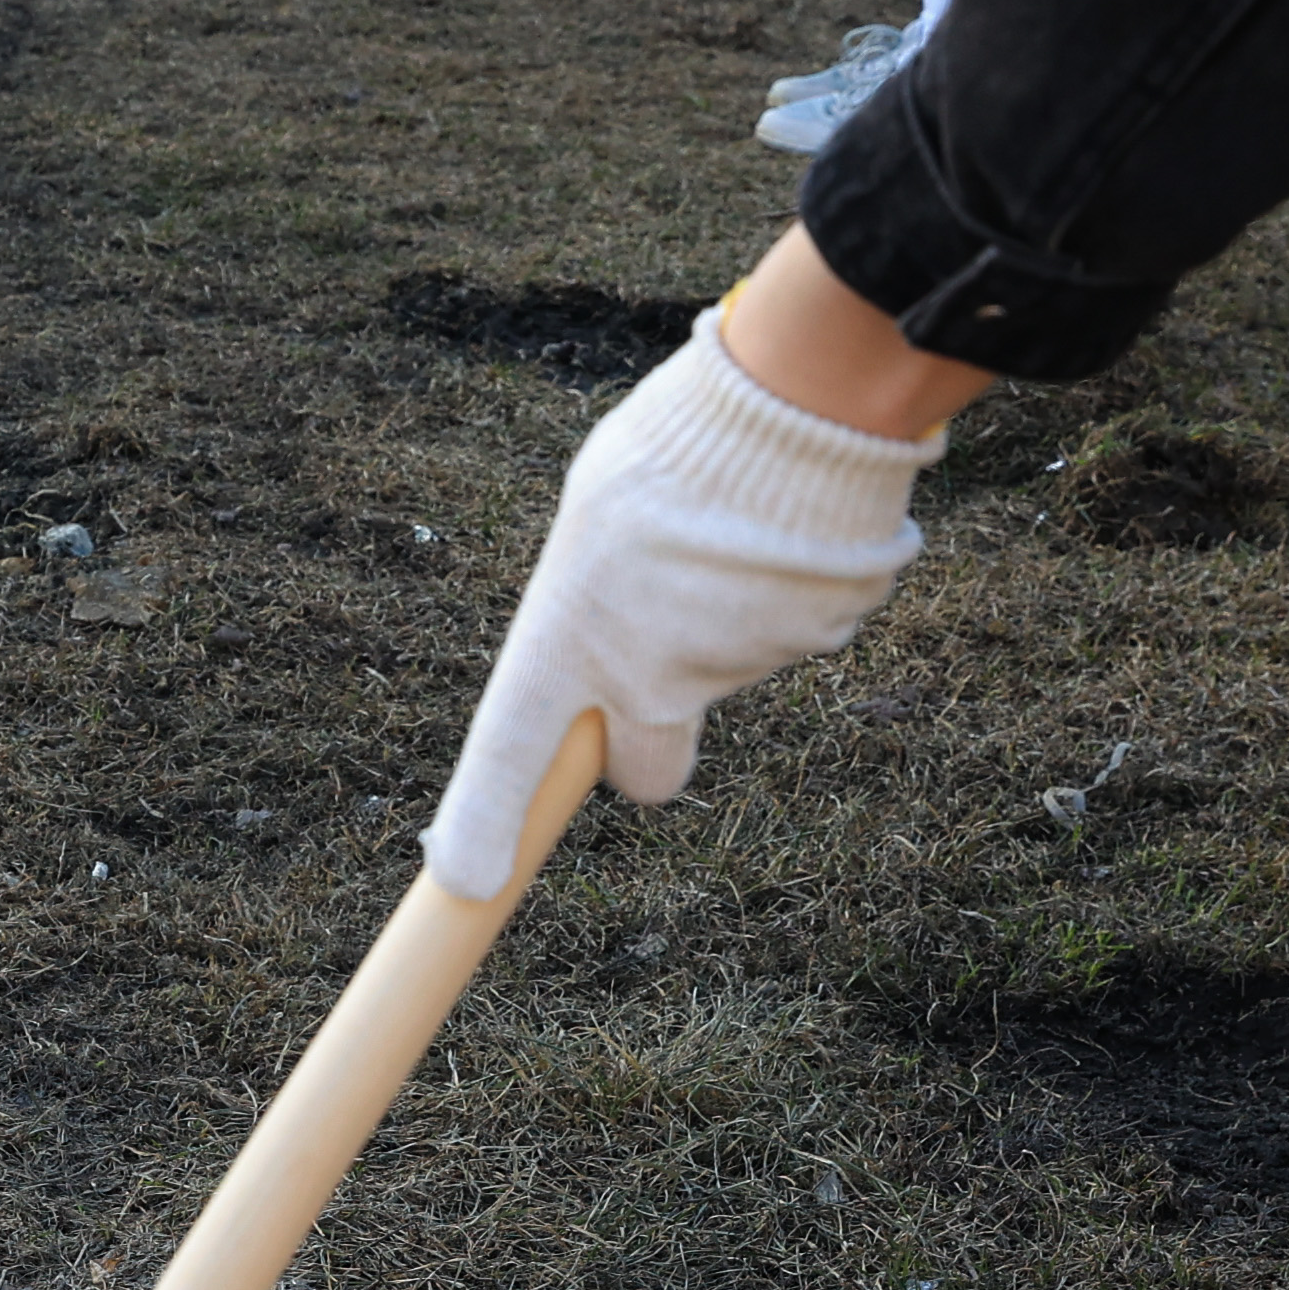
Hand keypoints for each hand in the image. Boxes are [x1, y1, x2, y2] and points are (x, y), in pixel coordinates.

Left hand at [421, 311, 943, 900]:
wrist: (799, 406)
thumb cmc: (674, 446)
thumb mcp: (593, 517)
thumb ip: (591, 599)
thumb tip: (617, 641)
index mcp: (572, 636)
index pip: (509, 754)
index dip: (485, 822)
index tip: (467, 883)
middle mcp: (655, 675)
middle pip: (649, 770)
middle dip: (644, 747)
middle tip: (648, 664)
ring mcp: (745, 665)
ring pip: (725, 662)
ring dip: (720, 615)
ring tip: (726, 531)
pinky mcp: (822, 638)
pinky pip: (790, 623)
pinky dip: (782, 589)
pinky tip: (780, 529)